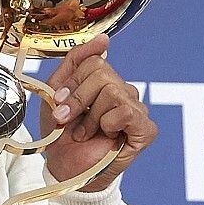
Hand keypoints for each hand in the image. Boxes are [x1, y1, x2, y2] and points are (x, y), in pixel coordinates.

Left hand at [40, 34, 156, 191]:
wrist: (65, 166)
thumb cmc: (61, 131)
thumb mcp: (57, 91)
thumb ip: (76, 60)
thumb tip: (104, 38)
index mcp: (103, 81)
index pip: (95, 61)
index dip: (73, 83)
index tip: (59, 102)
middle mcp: (123, 91)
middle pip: (103, 73)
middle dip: (78, 99)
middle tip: (68, 119)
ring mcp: (136, 109)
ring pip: (113, 91)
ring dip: (90, 116)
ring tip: (85, 132)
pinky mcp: (146, 129)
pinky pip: (127, 112)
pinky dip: (108, 124)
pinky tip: (105, 136)